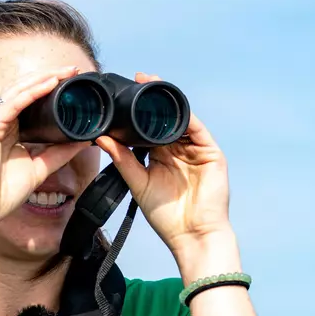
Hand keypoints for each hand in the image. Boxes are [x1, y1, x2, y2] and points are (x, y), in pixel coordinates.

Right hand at [0, 66, 87, 226]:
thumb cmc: (0, 193)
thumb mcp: (39, 168)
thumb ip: (58, 154)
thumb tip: (81, 141)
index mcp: (9, 130)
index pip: (30, 101)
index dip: (49, 89)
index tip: (72, 83)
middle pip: (25, 90)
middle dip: (49, 77)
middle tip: (72, 70)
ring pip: (19, 91)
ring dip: (43, 79)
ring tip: (64, 72)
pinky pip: (13, 103)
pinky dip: (32, 92)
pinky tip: (49, 84)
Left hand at [96, 72, 232, 256]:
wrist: (191, 235)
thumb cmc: (166, 216)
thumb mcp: (139, 184)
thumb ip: (123, 161)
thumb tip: (102, 139)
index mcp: (162, 156)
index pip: (150, 127)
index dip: (137, 111)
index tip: (120, 97)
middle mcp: (180, 150)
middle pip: (167, 117)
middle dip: (153, 98)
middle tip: (136, 79)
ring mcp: (197, 151)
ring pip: (182, 118)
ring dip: (168, 100)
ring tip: (151, 84)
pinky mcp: (211, 154)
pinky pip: (198, 129)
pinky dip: (185, 115)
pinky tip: (171, 104)